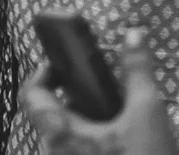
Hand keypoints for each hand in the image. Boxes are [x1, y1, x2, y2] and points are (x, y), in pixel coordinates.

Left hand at [19, 28, 178, 154]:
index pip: (31, 95)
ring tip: (112, 107)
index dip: (42, 72)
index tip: (61, 61)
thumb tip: (134, 35)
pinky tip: (119, 135)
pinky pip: (77, 150)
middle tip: (94, 82)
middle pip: (49, 114)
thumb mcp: (147, 111)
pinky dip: (91, 136)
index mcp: (61, 134)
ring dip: (83, 117)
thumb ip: (138, 69)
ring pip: (64, 135)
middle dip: (71, 94)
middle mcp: (56, 153)